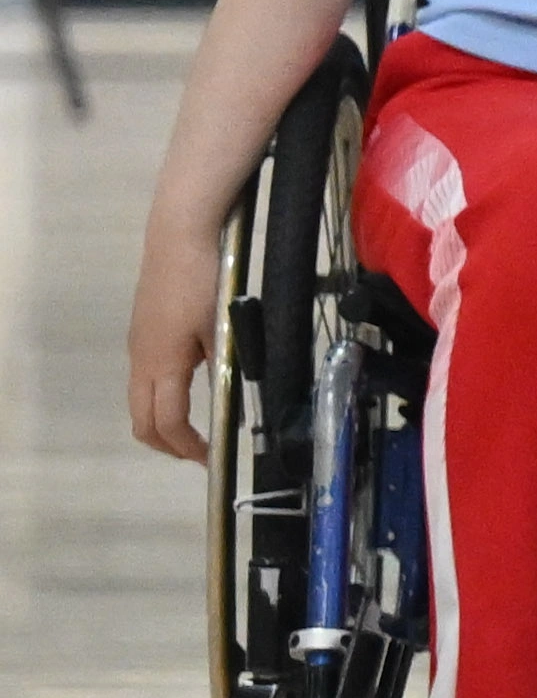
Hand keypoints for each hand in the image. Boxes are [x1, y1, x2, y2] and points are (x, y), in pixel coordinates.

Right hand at [123, 208, 218, 463]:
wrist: (177, 238)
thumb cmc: (204, 281)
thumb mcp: (223, 325)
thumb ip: (226, 364)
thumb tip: (237, 396)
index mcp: (161, 363)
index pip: (166, 421)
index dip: (188, 446)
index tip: (211, 459)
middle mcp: (141, 361)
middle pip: (142, 420)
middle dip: (167, 444)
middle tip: (200, 453)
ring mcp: (138, 347)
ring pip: (140, 402)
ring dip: (162, 423)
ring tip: (195, 431)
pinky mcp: (142, 335)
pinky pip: (145, 381)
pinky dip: (161, 400)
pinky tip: (189, 392)